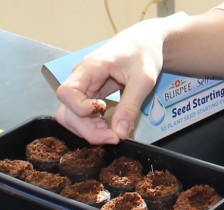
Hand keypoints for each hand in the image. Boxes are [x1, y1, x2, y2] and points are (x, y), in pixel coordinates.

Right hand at [56, 18, 166, 143]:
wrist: (143, 45)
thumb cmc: (143, 55)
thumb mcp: (143, 80)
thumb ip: (130, 105)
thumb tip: (119, 133)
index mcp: (89, 68)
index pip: (66, 93)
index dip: (80, 109)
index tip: (104, 110)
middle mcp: (80, 79)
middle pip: (67, 111)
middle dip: (88, 129)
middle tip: (115, 138)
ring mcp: (83, 88)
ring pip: (72, 117)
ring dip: (89, 131)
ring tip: (113, 135)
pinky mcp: (90, 96)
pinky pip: (83, 116)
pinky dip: (94, 126)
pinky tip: (111, 129)